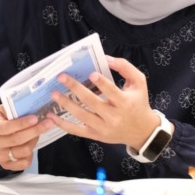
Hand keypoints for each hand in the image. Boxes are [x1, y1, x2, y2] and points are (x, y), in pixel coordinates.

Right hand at [0, 105, 53, 170]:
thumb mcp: (2, 110)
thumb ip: (15, 110)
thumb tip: (35, 110)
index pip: (6, 127)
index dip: (22, 124)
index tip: (35, 118)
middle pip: (16, 140)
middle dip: (34, 131)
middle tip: (48, 123)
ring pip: (22, 152)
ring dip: (34, 141)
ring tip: (38, 133)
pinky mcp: (5, 164)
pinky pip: (23, 164)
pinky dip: (31, 154)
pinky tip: (31, 144)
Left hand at [47, 55, 161, 149]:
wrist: (142, 131)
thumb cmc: (138, 102)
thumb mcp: (139, 82)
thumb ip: (125, 67)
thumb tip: (106, 58)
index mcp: (125, 102)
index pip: (111, 91)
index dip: (101, 83)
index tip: (90, 73)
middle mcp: (114, 116)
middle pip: (92, 102)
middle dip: (75, 88)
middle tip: (61, 77)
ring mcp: (104, 128)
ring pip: (82, 115)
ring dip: (66, 104)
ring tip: (54, 94)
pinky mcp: (96, 135)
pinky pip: (77, 131)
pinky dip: (63, 124)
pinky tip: (52, 116)